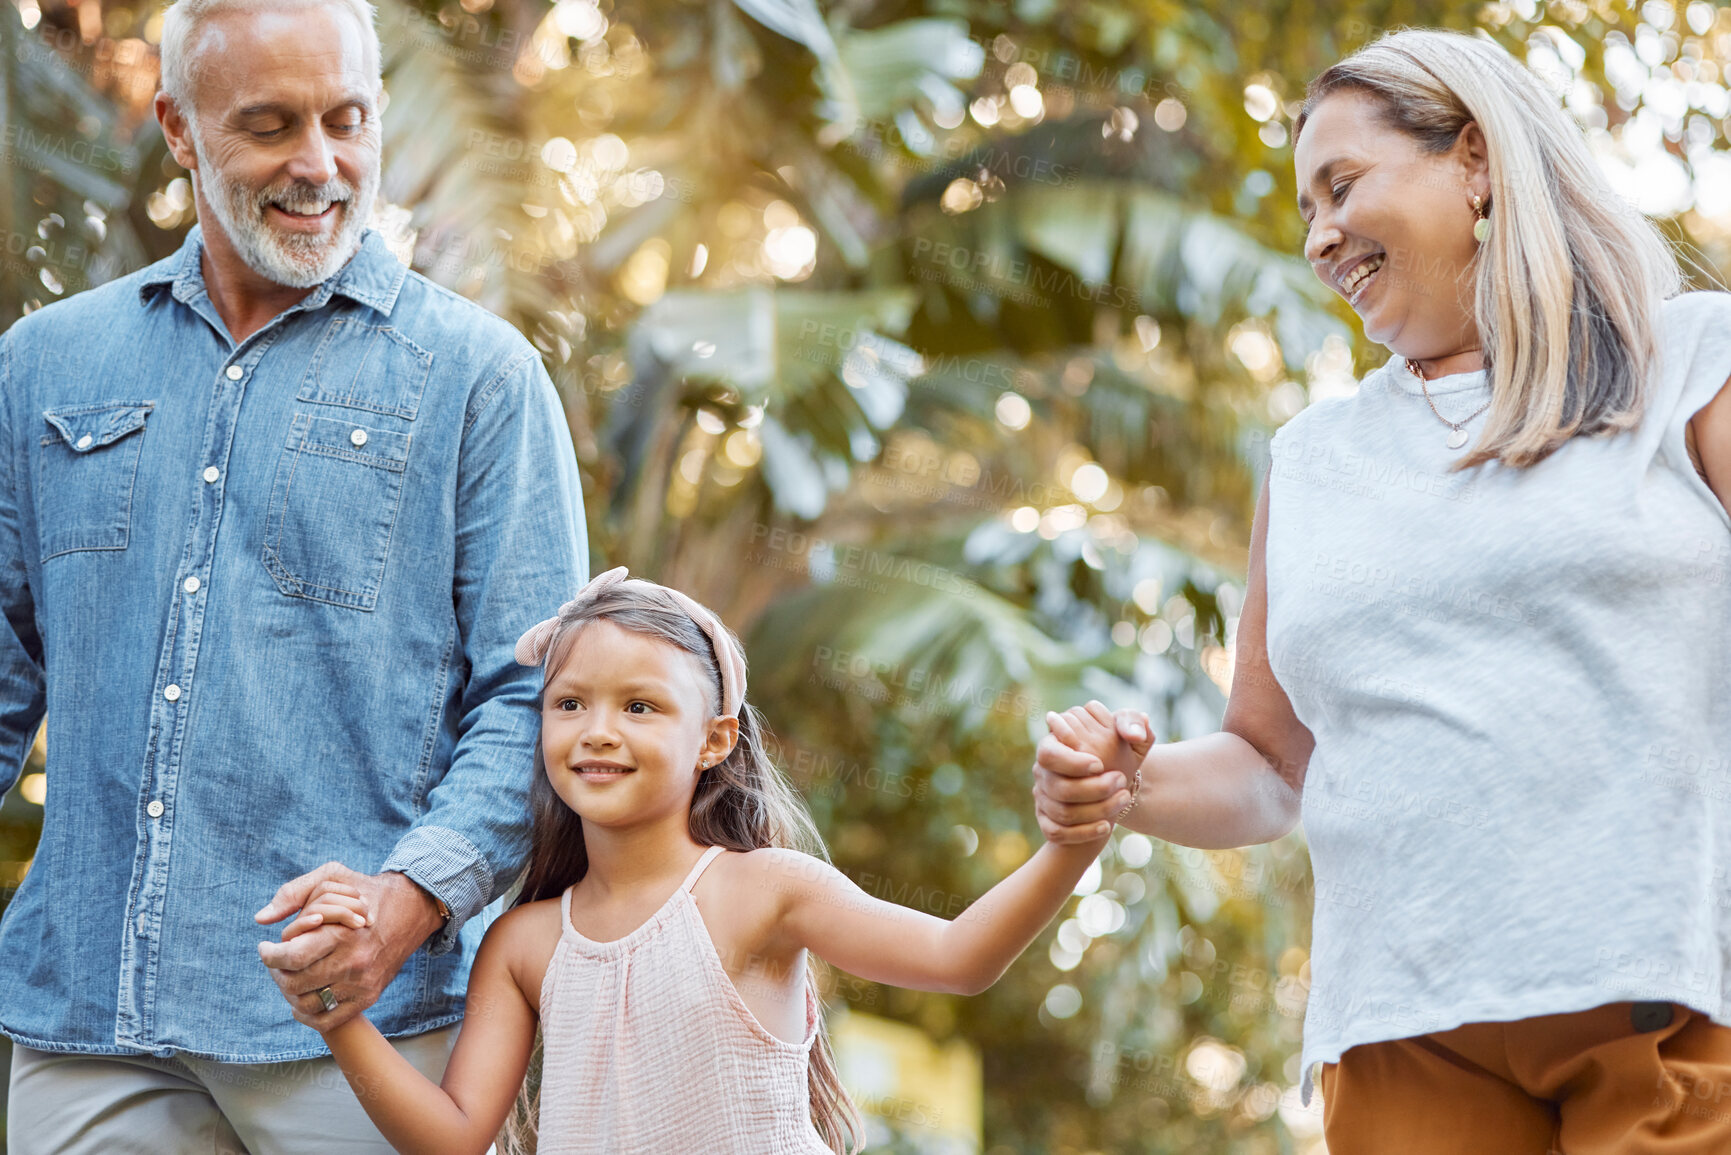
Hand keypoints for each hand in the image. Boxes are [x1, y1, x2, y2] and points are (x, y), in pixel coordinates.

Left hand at [255, 864, 443, 1032]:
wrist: (412, 910)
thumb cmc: (364, 892)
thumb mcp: (331, 876)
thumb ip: (293, 893)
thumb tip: (261, 919)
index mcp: (343, 933)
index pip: (293, 957)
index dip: (270, 955)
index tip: (265, 948)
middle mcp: (354, 962)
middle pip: (295, 983)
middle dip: (276, 972)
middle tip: (277, 960)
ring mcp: (362, 983)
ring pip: (307, 1005)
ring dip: (289, 993)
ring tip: (289, 976)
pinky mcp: (368, 997)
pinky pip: (326, 1020)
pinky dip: (306, 1014)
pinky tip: (301, 998)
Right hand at [1032, 701, 1154, 844]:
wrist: (1113, 788)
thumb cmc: (1117, 755)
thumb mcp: (1126, 735)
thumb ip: (1131, 722)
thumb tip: (1134, 734)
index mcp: (1054, 746)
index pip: (1048, 753)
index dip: (1073, 762)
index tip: (1100, 764)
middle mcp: (1044, 773)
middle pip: (1057, 786)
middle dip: (1091, 788)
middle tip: (1120, 780)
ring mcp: (1043, 798)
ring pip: (1062, 812)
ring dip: (1097, 809)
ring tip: (1124, 797)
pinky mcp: (1048, 822)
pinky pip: (1057, 832)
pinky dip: (1083, 832)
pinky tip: (1107, 826)